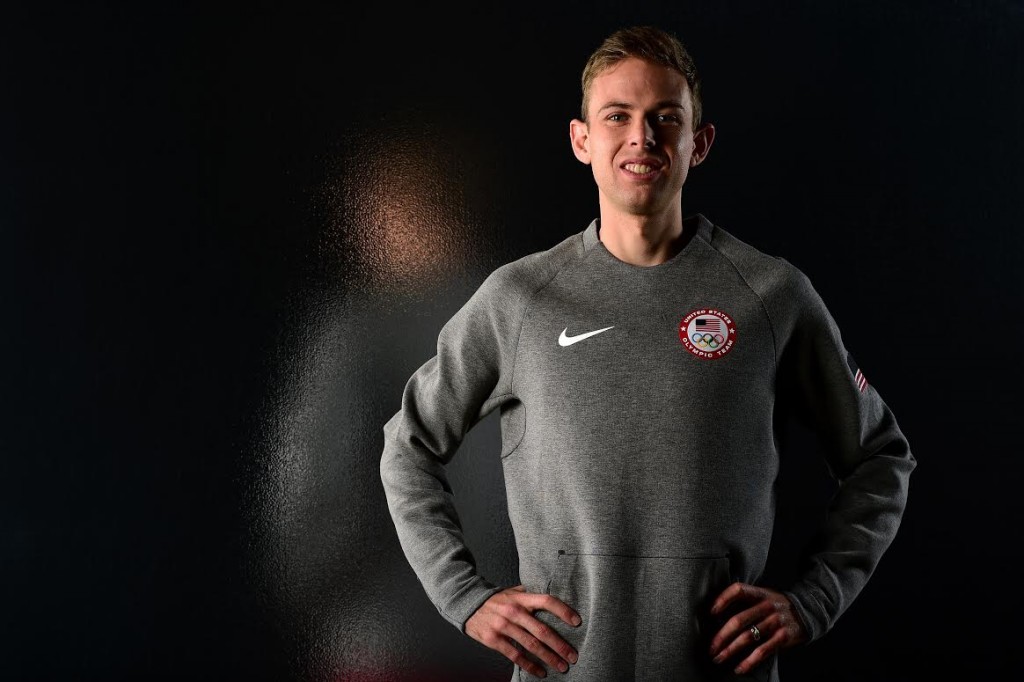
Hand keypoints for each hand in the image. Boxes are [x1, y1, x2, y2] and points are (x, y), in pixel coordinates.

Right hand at [465, 584, 580, 677]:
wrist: (466, 603)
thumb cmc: (496, 599)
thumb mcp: (513, 591)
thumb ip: (531, 594)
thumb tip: (554, 595)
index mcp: (521, 597)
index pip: (546, 601)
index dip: (563, 611)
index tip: (577, 622)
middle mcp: (513, 611)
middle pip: (542, 630)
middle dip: (560, 645)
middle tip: (573, 656)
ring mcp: (503, 626)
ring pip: (531, 645)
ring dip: (549, 658)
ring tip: (561, 667)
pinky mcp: (493, 639)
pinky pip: (515, 655)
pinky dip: (530, 666)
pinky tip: (540, 672)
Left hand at [707, 582, 807, 674]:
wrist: (808, 612)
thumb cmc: (777, 606)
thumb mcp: (764, 596)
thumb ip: (746, 601)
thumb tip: (717, 615)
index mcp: (760, 593)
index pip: (738, 590)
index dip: (723, 599)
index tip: (711, 612)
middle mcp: (767, 606)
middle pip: (738, 620)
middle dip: (721, 636)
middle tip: (711, 647)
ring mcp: (775, 622)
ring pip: (747, 638)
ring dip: (730, 650)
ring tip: (719, 658)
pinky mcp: (783, 637)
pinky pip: (762, 651)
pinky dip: (749, 662)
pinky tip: (739, 668)